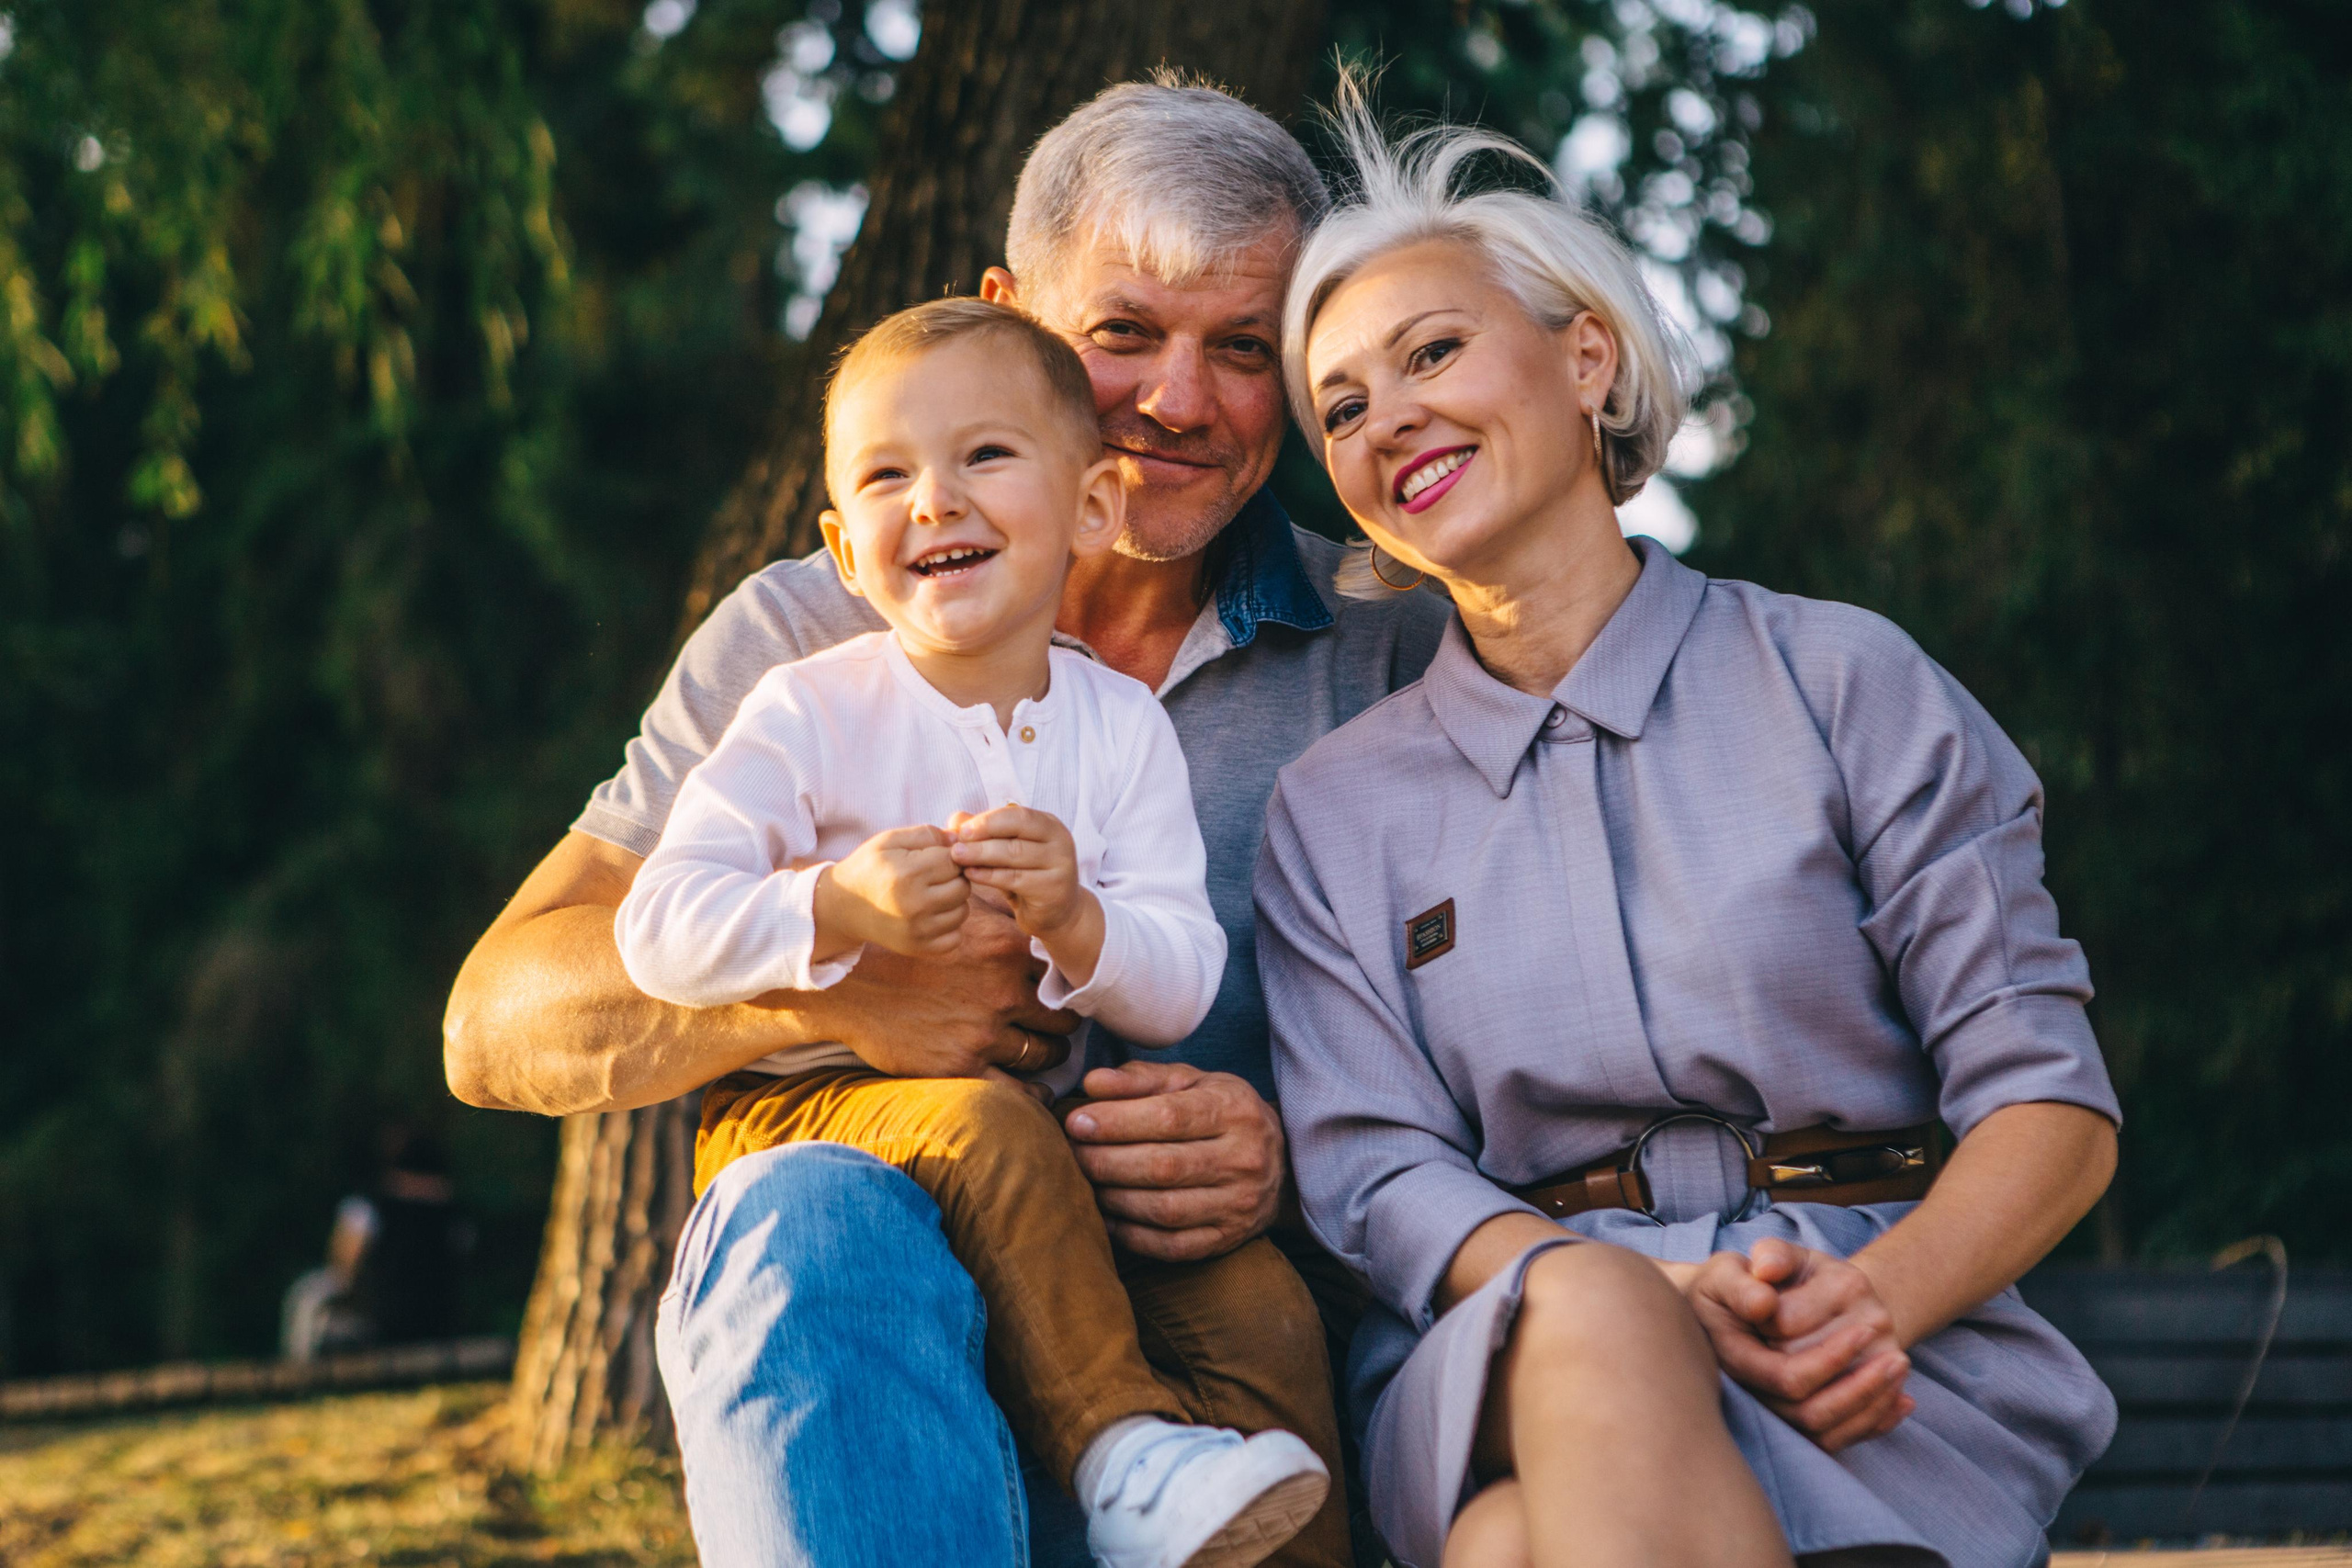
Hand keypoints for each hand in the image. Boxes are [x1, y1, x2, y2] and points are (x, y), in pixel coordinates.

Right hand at [800, 900, 1077, 1077]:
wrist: (852, 986)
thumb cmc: (906, 947)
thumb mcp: (953, 916)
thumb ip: (996, 911)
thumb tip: (1026, 900)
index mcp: (1006, 951)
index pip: (1058, 974)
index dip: (1064, 985)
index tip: (1066, 993)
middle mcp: (1003, 992)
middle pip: (1059, 1016)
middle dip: (1065, 1023)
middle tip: (1065, 1027)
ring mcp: (984, 1032)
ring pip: (1044, 1051)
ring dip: (1052, 1054)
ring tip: (1052, 1052)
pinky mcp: (963, 1066)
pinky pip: (1017, 1088)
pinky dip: (1034, 1091)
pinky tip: (1037, 1088)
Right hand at [815, 825, 969, 957]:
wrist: (844, 907)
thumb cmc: (870, 868)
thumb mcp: (889, 841)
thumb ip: (926, 834)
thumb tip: (960, 841)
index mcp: (908, 874)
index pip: (953, 861)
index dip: (947, 855)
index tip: (934, 857)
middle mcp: (915, 905)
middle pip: (963, 886)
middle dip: (953, 878)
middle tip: (934, 876)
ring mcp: (917, 931)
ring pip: (963, 911)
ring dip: (953, 901)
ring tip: (932, 894)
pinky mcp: (919, 948)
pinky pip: (955, 937)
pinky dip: (949, 926)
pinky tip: (932, 915)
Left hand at [946, 806, 1103, 980]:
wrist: (1057, 912)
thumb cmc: (1028, 876)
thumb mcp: (1007, 851)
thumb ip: (985, 833)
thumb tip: (956, 818)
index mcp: (1049, 825)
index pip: (1017, 814)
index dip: (987, 820)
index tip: (961, 829)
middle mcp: (1060, 841)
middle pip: (1017, 830)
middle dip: (983, 834)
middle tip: (955, 843)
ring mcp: (1060, 865)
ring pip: (1015, 854)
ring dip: (982, 854)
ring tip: (957, 857)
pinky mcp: (1053, 890)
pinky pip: (1015, 879)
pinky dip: (989, 876)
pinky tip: (971, 875)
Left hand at [1061, 1062, 1283, 1261]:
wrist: (1282, 1163)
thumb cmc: (1222, 1113)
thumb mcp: (1192, 1082)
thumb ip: (1141, 1079)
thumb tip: (1092, 1084)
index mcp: (1234, 1110)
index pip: (1168, 1118)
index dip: (1116, 1122)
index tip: (1077, 1122)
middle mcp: (1243, 1159)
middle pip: (1163, 1166)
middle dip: (1106, 1161)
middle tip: (1071, 1153)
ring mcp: (1238, 1205)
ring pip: (1165, 1209)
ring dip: (1114, 1197)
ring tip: (1085, 1181)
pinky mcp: (1227, 1239)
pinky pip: (1171, 1246)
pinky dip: (1131, 1234)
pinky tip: (1107, 1216)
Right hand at [1683, 1240, 1914, 1452]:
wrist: (1746, 1302)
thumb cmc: (1743, 1282)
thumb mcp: (1733, 1267)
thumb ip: (1745, 1276)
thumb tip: (1765, 1303)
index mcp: (1733, 1356)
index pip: (1787, 1377)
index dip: (1829, 1359)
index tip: (1864, 1328)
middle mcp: (1754, 1391)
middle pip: (1811, 1414)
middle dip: (1860, 1388)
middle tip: (1900, 1358)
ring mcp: (1777, 1409)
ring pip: (1827, 1432)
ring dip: (1872, 1406)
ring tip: (1902, 1368)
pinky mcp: (1800, 1419)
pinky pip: (1838, 1438)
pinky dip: (1875, 1423)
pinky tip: (1903, 1400)